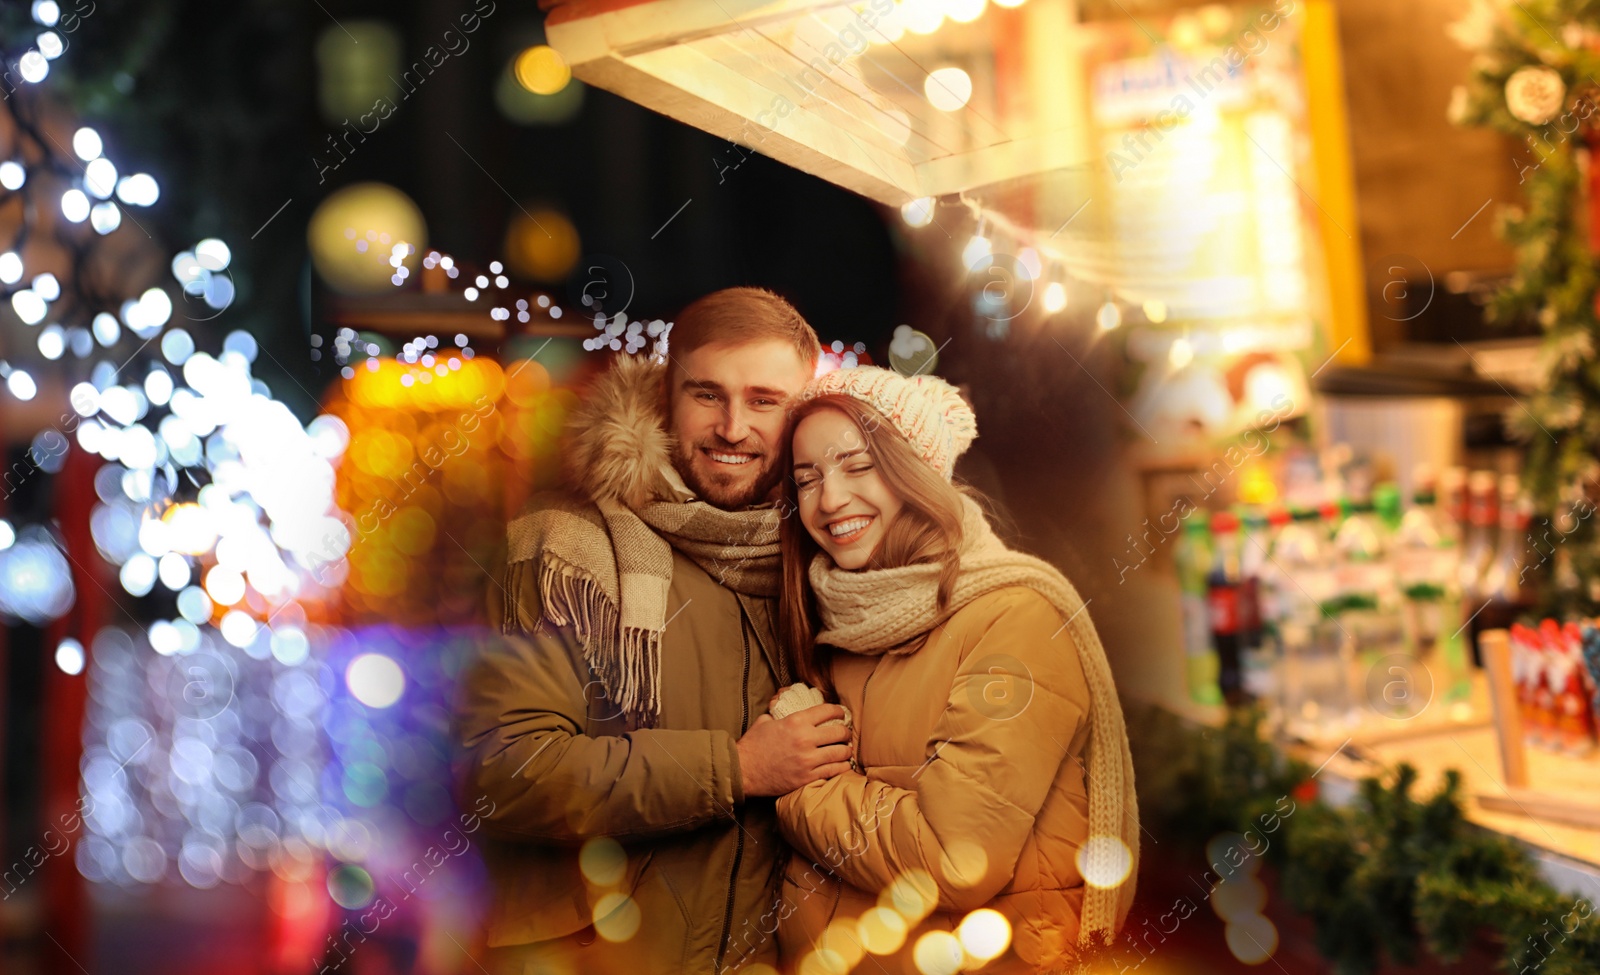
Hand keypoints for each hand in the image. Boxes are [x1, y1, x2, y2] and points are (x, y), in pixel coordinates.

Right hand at [736, 704, 853, 796]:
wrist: (743, 771)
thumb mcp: (765, 722)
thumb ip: (779, 715)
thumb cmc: (752, 746)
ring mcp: (808, 760)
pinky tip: (843, 765)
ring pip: (840, 753)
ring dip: (846, 751)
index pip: (827, 711)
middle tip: (846, 734)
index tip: (841, 714)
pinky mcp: (807, 777)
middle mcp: (805, 739)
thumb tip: (783, 709)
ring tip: (846, 750)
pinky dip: (842, 767)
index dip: (838, 711)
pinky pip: (833, 771)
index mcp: (796, 721)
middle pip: (838, 732)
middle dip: (846, 732)